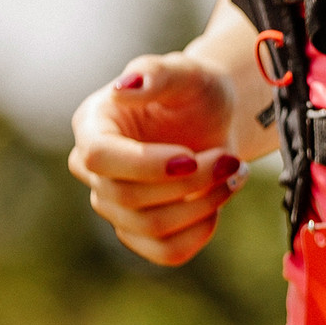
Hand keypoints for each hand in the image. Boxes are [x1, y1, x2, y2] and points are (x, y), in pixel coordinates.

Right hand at [68, 53, 249, 265]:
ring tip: (233, 173)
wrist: (214, 119)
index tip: (191, 156)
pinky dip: (200, 231)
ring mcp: (114, 204)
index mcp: (93, 126)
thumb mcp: (185, 72)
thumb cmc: (195, 91)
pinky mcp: (141, 231)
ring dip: (203, 205)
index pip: (99, 158)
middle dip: (190, 183)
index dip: (145, 164)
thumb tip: (123, 89)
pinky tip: (217, 201)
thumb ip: (157, 74)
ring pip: (149, 227)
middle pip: (127, 198)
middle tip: (231, 160)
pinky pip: (166, 252)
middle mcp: (94, 170)